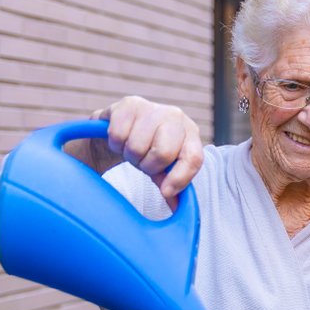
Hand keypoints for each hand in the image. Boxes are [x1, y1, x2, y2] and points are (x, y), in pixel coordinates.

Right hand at [73, 96, 204, 207]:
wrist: (120, 129)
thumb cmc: (148, 150)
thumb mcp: (162, 169)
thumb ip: (170, 185)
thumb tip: (175, 205)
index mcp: (191, 134)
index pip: (193, 158)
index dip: (180, 178)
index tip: (166, 192)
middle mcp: (176, 117)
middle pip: (164, 153)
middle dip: (148, 165)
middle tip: (142, 163)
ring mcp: (153, 107)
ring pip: (137, 146)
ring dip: (129, 155)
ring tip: (131, 150)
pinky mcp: (128, 103)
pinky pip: (118, 135)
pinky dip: (115, 144)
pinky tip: (120, 139)